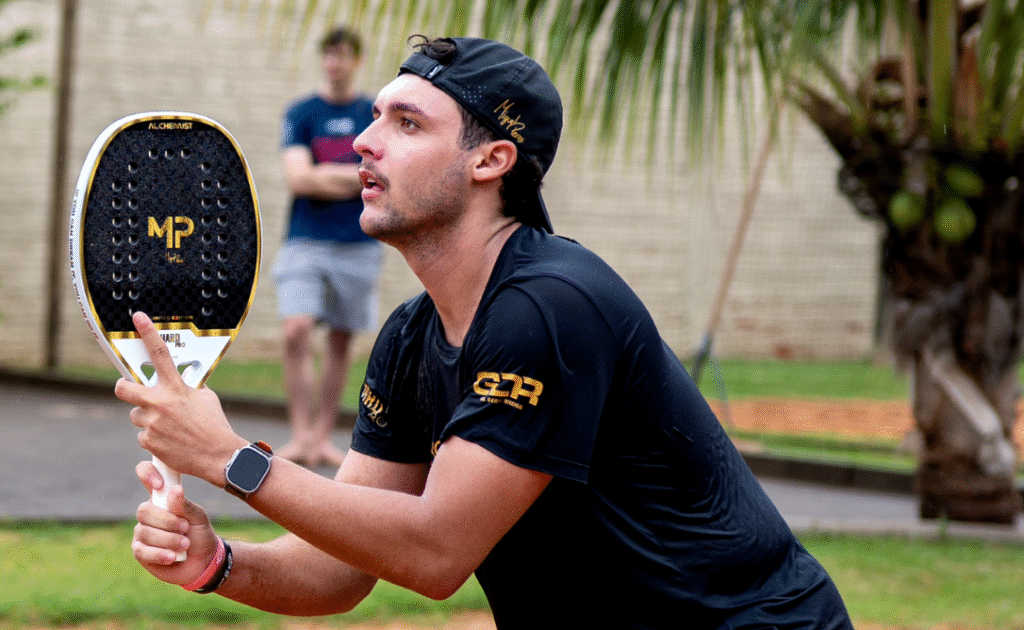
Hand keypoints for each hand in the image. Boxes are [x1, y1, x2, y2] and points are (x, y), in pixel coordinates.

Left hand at [114, 312, 246, 482]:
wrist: (218, 456)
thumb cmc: (214, 425)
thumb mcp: (206, 398)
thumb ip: (189, 387)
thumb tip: (181, 381)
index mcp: (176, 388)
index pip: (159, 354)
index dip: (147, 333)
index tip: (137, 318)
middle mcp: (159, 403)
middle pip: (124, 388)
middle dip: (123, 387)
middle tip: (128, 388)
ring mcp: (151, 423)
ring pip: (137, 415)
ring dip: (148, 418)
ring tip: (169, 426)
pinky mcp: (148, 441)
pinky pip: (144, 435)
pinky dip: (154, 437)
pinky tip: (170, 440)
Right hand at [132, 461, 218, 584]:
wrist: (203, 561)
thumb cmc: (200, 534)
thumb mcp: (198, 517)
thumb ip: (185, 505)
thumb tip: (174, 489)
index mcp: (162, 498)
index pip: (146, 475)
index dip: (148, 474)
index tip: (160, 485)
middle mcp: (149, 513)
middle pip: (143, 511)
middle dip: (167, 521)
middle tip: (185, 528)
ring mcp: (142, 532)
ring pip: (144, 532)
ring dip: (168, 540)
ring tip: (185, 544)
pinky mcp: (140, 552)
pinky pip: (142, 550)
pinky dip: (160, 554)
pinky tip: (173, 557)